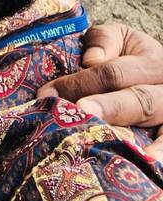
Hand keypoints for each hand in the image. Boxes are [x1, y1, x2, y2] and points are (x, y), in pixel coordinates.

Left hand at [38, 23, 162, 159]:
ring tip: (109, 144)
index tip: (49, 93)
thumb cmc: (131, 56)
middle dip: (107, 107)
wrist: (160, 72)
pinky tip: (147, 163)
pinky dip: (160, 155)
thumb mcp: (119, 38)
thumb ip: (104, 41)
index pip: (112, 73)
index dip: (80, 82)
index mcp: (151, 61)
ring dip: (130, 137)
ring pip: (156, 126)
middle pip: (137, 100)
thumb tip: (91, 59)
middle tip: (80, 111)